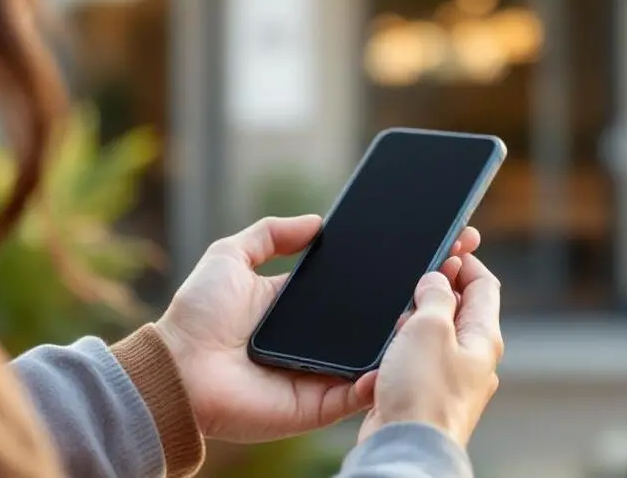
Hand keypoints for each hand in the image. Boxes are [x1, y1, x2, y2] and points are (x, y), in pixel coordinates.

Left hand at [153, 215, 482, 442]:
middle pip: (378, 319)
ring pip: (378, 355)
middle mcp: (319, 340)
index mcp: (304, 307)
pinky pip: (361, 392)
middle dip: (415, 297)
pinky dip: (385, 376)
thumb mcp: (230, 256)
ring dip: (408, 335)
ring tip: (436, 306)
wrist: (176, 370)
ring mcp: (323, 373)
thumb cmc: (195, 317)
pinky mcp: (320, 404)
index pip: (360, 286)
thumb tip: (317, 221)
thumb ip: (270, 234)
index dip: (393, 268)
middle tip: (451, 270)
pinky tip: (408, 352)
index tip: (428, 245)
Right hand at [357, 254, 503, 447]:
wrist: (404, 448)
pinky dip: (402, 345)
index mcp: (484, 338)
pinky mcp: (424, 393)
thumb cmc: (423, 394)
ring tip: (399, 316)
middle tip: (416, 275)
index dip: (466, 260)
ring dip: (415, 317)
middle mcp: (472, 358)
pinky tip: (386, 346)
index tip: (447, 245)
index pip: (485, 286)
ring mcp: (449, 377)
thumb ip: (436, 295)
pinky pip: (416, 358)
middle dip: (437, 287)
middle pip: (460, 307)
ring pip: (434, 333)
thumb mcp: (430, 327)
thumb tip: (437, 279)